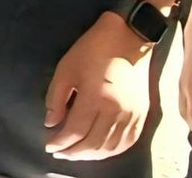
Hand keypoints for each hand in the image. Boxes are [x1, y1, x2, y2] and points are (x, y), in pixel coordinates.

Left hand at [44, 14, 151, 160]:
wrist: (128, 37)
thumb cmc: (92, 50)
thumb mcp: (65, 69)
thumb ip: (56, 98)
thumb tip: (51, 122)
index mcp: (95, 97)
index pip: (75, 130)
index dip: (60, 142)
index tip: (48, 145)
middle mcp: (116, 110)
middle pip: (92, 143)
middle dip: (72, 152)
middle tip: (58, 152)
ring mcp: (132, 114)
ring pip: (110, 147)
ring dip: (91, 155)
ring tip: (75, 154)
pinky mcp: (142, 114)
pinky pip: (127, 141)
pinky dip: (111, 150)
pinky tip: (99, 150)